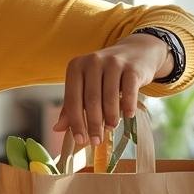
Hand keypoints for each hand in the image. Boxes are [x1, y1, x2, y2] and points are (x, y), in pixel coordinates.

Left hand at [52, 34, 170, 147]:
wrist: (135, 53)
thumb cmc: (105, 74)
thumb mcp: (85, 85)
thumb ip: (72, 105)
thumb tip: (57, 129)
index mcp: (76, 67)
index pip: (73, 99)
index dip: (76, 122)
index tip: (80, 140)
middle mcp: (92, 61)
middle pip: (91, 100)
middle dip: (93, 124)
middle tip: (96, 140)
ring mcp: (113, 63)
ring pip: (109, 97)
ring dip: (110, 118)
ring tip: (110, 128)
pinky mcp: (132, 68)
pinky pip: (129, 92)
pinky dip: (127, 106)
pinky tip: (128, 116)